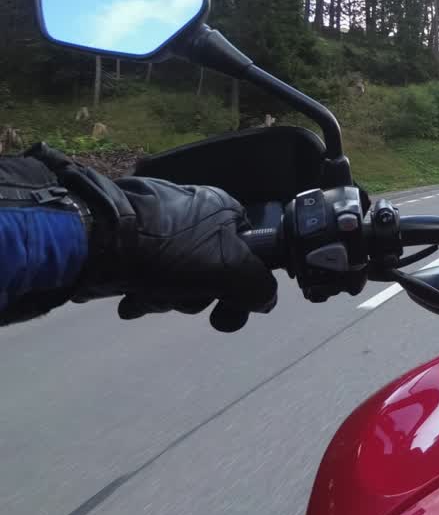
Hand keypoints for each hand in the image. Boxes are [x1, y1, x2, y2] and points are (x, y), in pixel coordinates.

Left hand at [30, 144, 276, 331]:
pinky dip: (141, 291)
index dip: (240, 285)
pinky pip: (146, 273)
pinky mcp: (127, 239)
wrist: (96, 240)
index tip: (224, 305)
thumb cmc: (171, 252)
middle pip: (212, 271)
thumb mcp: (232, 270)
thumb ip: (259, 286)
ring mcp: (158, 225)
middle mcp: (193, 212)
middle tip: (179, 298)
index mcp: (223, 209)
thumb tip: (265, 299)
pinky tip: (129, 298)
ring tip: (146, 298)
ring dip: (165, 298)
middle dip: (194, 296)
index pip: (249, 253)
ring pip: (178, 277)